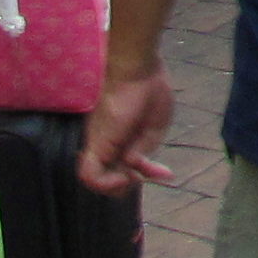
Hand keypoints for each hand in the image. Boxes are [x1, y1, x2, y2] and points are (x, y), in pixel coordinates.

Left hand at [79, 64, 177, 194]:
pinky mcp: (95, 144)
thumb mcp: (155, 127)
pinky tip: (126, 175)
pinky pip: (90, 175)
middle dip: (132, 183)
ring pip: (97, 181)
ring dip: (117, 188)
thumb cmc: (151, 89)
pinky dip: (106, 184)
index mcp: (124, 137)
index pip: (127, 166)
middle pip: (112, 176)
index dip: (146, 175)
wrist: (138, 69)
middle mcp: (108, 143)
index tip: (167, 175)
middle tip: (148, 174)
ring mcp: (100, 144)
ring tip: (133, 177)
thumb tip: (133, 164)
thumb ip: (145, 149)